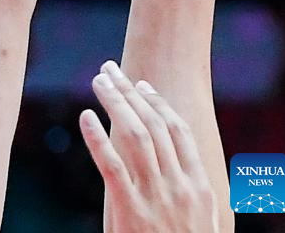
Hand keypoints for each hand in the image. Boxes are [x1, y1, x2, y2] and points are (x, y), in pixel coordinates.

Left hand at [80, 62, 217, 232]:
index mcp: (200, 188)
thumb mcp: (197, 225)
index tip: (142, 84)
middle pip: (153, 124)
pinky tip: (85, 116)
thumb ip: (184, 193)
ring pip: (134, 135)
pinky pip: (110, 165)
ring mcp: (156, 198)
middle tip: (111, 68)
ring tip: (97, 81)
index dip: (159, 103)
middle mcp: (180, 186)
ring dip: (114, 102)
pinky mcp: (130, 212)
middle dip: (131, 92)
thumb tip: (170, 164)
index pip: (179, 131)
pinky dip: (97, 137)